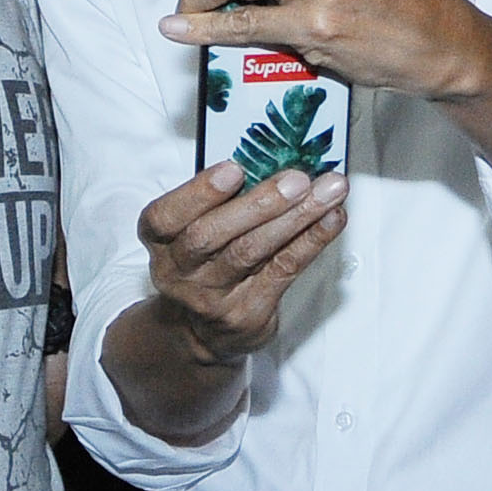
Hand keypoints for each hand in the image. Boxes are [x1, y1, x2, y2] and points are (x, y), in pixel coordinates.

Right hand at [141, 161, 347, 364]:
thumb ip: (222, 199)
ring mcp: (211, 296)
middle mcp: (178, 270)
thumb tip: (274, 160)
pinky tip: (332, 218)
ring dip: (295, 218)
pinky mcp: (246, 312)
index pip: (164, 217)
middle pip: (210, 235)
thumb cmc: (206, 262)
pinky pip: (282, 271)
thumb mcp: (194, 228)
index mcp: (160, 241)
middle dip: (258, 204)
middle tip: (296, 180)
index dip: (198, 193)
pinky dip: (311, 241)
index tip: (234, 168)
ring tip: (327, 192)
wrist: (204, 330)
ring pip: (251, 251)